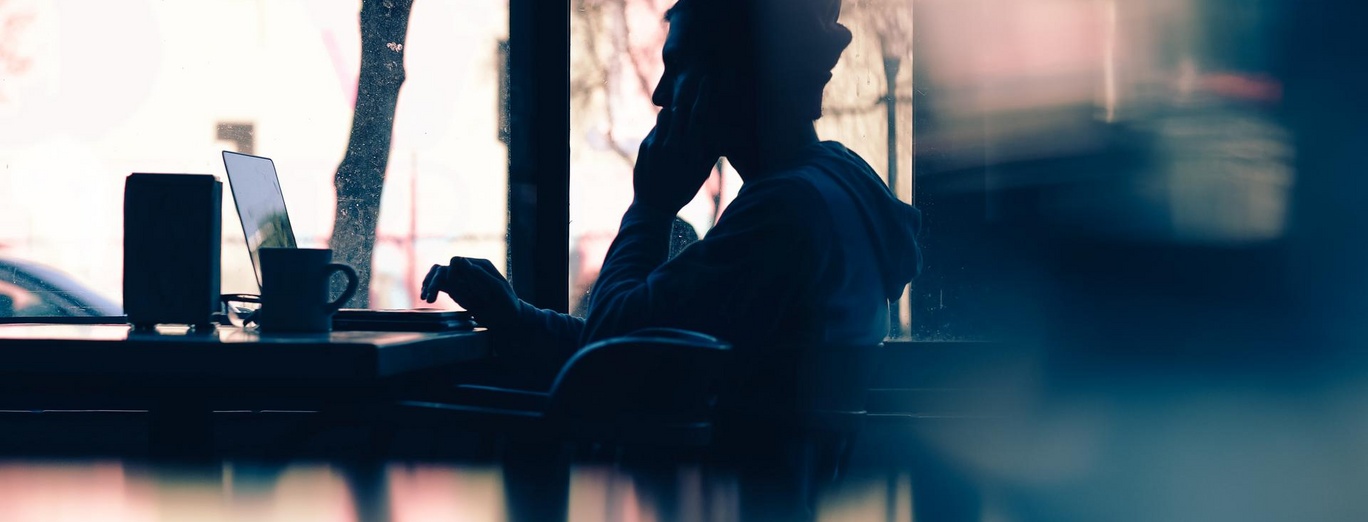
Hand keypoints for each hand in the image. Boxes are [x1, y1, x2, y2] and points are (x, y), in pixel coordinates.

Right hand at [421, 257, 520, 328]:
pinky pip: (441, 285)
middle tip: (428, 297)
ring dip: (430, 284)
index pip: (457, 262)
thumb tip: (460, 260)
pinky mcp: (458, 290)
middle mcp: (469, 270)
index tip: (455, 289)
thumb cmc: (507, 303)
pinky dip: (432, 288)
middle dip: (434, 281)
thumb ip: (480, 275)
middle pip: (445, 268)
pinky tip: (427, 297)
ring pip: (439, 275)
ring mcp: (462, 280)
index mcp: (480, 266)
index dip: (452, 275)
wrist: (508, 318)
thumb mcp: (497, 289)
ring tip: (426, 297)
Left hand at [633, 75, 719, 212]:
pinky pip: (656, 128)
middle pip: (681, 109)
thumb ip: (709, 150)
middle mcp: (674, 144)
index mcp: (691, 150)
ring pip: (665, 116)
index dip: (703, 95)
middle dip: (687, 97)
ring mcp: (657, 144)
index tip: (706, 80)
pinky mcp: (645, 146)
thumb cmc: (682, 189)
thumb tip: (718, 132)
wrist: (654, 206)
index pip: (699, 115)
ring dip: (672, 115)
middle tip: (692, 86)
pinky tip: (666, 140)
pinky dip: (663, 130)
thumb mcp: (701, 172)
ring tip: (678, 121)